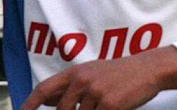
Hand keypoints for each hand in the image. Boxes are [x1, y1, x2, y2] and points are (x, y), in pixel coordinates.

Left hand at [21, 46, 176, 109]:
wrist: (146, 69)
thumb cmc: (117, 74)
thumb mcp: (90, 74)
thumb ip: (69, 87)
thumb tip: (46, 100)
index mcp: (74, 73)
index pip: (44, 89)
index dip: (30, 103)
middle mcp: (81, 81)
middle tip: (87, 108)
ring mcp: (95, 93)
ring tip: (104, 103)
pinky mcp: (110, 105)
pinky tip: (112, 107)